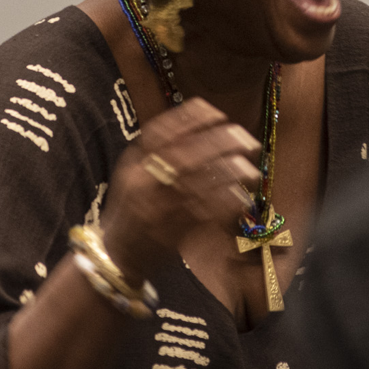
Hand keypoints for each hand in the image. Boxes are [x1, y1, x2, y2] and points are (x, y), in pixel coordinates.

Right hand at [100, 98, 261, 277]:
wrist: (116, 255)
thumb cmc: (132, 208)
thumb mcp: (135, 173)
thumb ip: (159, 151)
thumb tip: (201, 127)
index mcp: (133, 162)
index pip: (161, 130)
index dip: (191, 118)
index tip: (218, 113)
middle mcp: (144, 181)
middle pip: (186, 153)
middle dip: (221, 143)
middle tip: (247, 140)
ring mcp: (158, 207)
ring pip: (200, 183)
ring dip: (230, 174)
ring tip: (251, 170)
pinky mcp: (173, 231)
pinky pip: (206, 213)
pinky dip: (227, 204)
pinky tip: (243, 198)